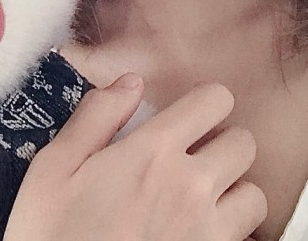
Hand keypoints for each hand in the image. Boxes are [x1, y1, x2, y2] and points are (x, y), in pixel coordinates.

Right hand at [4, 75, 265, 240]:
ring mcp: (208, 233)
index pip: (214, 100)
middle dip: (221, 141)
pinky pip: (246, 238)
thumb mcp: (53, 167)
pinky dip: (231, 230)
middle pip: (243, 143)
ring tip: (201, 196)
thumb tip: (130, 83)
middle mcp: (191, 189)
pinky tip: (197, 231)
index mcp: (152, 153)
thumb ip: (96, 115)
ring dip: (233, 189)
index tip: (186, 114)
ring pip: (255, 194)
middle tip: (193, 154)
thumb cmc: (52, 237)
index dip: (203, 101)